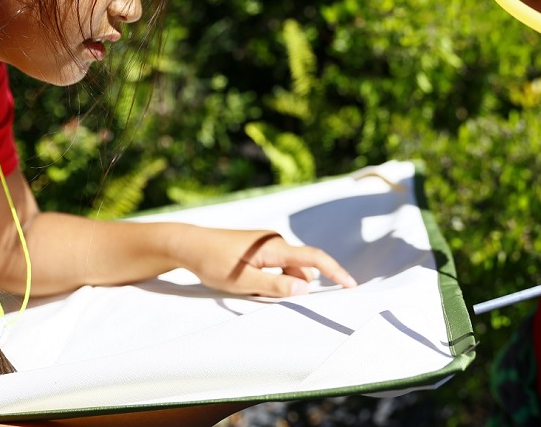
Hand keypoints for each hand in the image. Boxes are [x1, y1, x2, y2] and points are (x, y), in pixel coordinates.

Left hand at [176, 227, 356, 296]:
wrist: (189, 244)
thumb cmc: (213, 262)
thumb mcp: (243, 281)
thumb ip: (275, 286)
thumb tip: (305, 290)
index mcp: (275, 248)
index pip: (314, 258)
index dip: (335, 272)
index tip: (351, 285)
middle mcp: (275, 242)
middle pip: (301, 266)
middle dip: (299, 285)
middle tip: (276, 297)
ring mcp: (267, 244)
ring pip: (287, 268)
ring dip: (282, 283)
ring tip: (250, 290)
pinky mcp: (259, 249)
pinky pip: (276, 266)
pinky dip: (273, 278)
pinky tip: (252, 286)